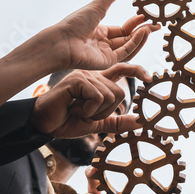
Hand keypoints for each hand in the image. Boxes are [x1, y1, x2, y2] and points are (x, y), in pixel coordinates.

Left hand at [25, 0, 159, 73]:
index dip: (136, 23)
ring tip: (150, 27)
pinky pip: (125, 53)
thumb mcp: (100, 3)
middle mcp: (104, 44)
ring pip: (129, 46)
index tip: (147, 16)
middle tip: (157, 24)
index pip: (123, 29)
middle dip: (143, 31)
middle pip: (129, 38)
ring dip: (141, 37)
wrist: (62, 41)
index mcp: (100, 31)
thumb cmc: (75, 22)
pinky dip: (135, 43)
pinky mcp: (107, 63)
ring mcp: (106, 54)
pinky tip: (142, 32)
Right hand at [30, 63, 149, 136]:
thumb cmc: (67, 121)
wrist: (45, 124)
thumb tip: (140, 123)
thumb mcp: (97, 124)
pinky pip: (97, 97)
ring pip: (110, 96)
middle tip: (86, 114)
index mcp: (99, 82)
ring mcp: (85, 75)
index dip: (137, 70)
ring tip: (77, 110)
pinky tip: (73, 108)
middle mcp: (94, 75)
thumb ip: (117, 122)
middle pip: (120, 92)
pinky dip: (88, 110)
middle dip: (106, 111)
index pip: (123, 69)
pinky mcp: (78, 80)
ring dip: (95, 112)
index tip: (150, 78)